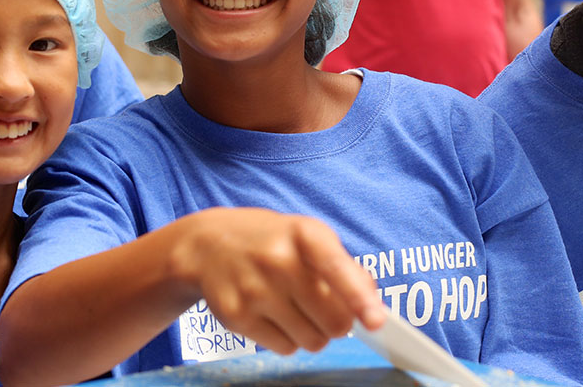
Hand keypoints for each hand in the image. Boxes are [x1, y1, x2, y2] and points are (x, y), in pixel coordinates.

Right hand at [170, 207, 386, 354]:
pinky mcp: (236, 317)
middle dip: (338, 323)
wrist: (205, 245)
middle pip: (333, 321)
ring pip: (312, 341)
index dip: (359, 298)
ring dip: (313, 333)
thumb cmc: (269, 241)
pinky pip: (285, 348)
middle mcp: (277, 260)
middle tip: (326, 310)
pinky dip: (287, 339)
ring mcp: (253, 290)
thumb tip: (372, 305)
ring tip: (294, 309)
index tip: (376, 321)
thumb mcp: (307, 236)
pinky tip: (273, 315)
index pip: (336, 268)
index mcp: (303, 234)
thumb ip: (344, 267)